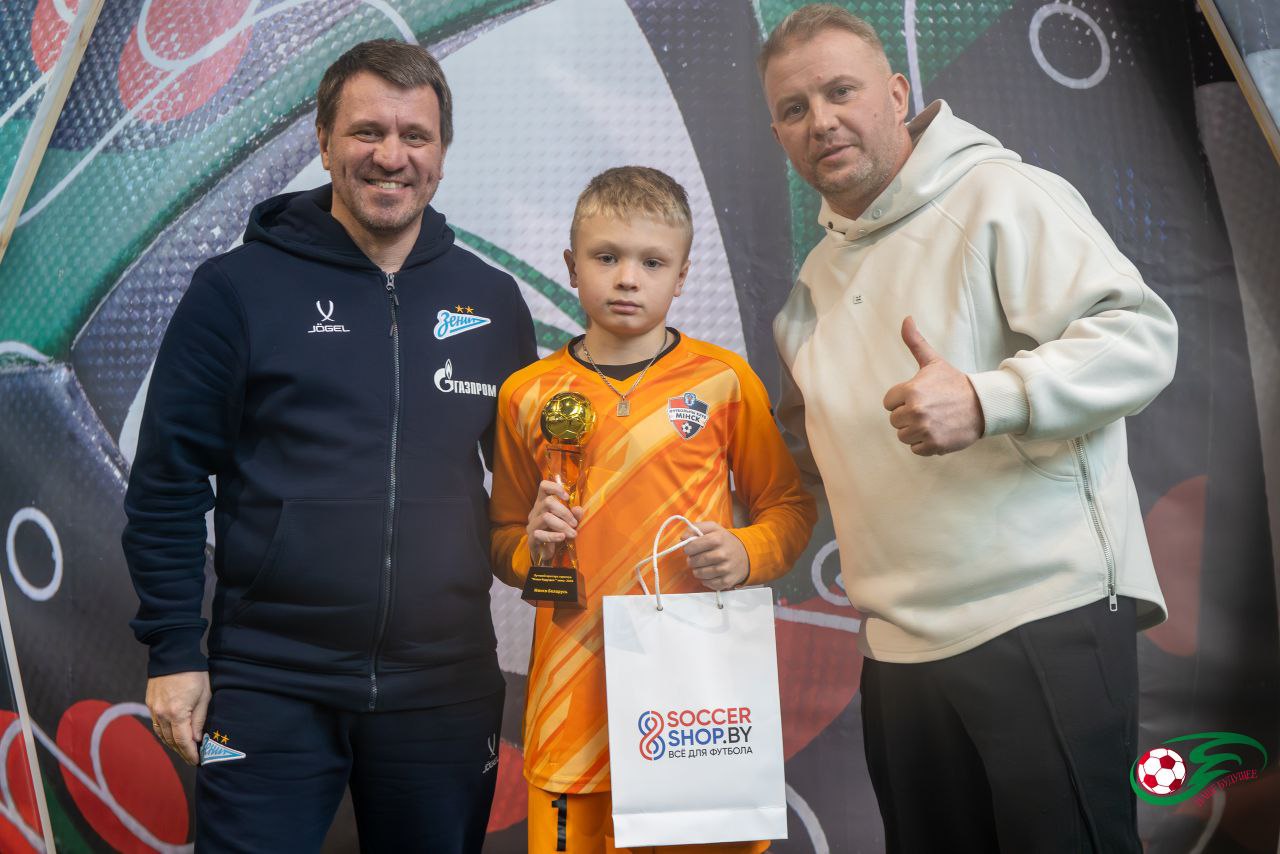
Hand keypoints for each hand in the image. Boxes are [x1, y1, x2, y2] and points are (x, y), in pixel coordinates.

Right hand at [146, 671, 210, 765]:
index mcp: (177, 713)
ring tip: (183, 751)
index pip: (183, 741)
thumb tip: (196, 739)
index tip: (197, 761)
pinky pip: (156, 725)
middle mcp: (161, 714)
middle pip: (171, 741)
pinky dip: (164, 734)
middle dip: (182, 752)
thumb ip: (200, 719)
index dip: (190, 754)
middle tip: (192, 759)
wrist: (173, 654)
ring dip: (172, 745)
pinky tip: (172, 737)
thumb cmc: (194, 674)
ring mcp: (153, 709)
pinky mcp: (150, 704)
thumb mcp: (204, 695)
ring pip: (161, 735)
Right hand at [526, 479, 583, 562]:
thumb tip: (578, 509)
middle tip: (574, 523)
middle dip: (565, 512)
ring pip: (546, 517)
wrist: (547, 554)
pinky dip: (553, 536)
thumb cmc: (557, 533)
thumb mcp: (568, 523)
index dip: (555, 488)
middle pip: (548, 502)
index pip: (543, 486)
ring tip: (573, 533)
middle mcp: (535, 512)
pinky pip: (540, 534)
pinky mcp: (531, 538)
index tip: (567, 497)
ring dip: (562, 525)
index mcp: (543, 503)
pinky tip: (562, 537)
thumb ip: (574, 515)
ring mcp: (532, 525)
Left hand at [683, 521, 749, 589]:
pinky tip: (709, 573)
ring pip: (699, 574)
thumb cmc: (725, 541)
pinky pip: (708, 583)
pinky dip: (705, 580)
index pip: (693, 545)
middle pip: (695, 561)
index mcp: (718, 539)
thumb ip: (696, 528)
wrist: (746, 555)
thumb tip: (683, 537)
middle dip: (691, 560)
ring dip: (697, 570)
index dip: (688, 548)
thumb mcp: (713, 528)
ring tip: (702, 566)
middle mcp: (723, 554)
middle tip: (696, 558)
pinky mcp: (727, 581)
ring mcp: (726, 569)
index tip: (690, 549)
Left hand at [883, 316, 983, 455]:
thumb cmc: (955, 384)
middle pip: (895, 420)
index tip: (919, 396)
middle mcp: (915, 411)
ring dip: (915, 431)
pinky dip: (925, 444)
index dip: (902, 400)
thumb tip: (906, 318)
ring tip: (933, 420)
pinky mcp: (934, 445)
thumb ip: (915, 342)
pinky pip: (916, 449)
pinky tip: (938, 431)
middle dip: (908, 415)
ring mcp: (924, 429)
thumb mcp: (934, 363)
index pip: (888, 402)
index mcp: (910, 390)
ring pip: (903, 435)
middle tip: (929, 408)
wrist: (983, 405)